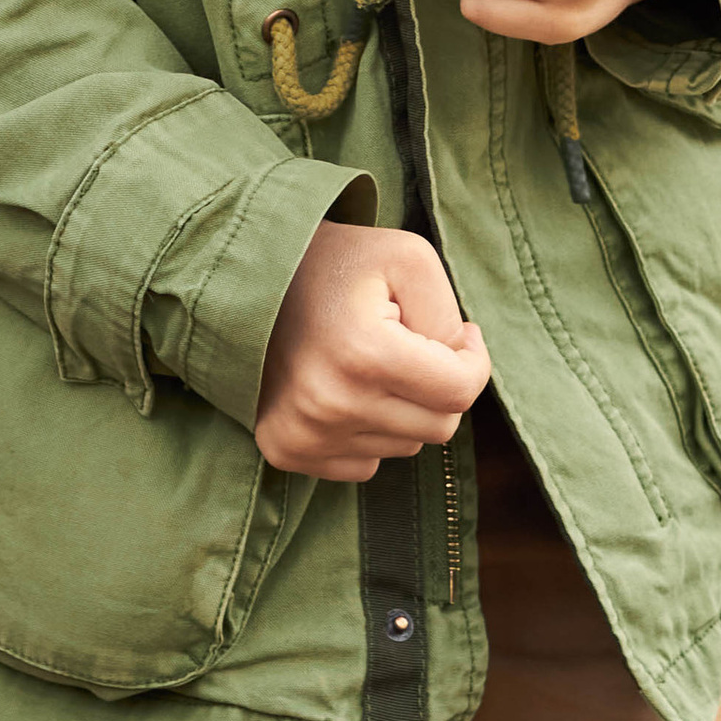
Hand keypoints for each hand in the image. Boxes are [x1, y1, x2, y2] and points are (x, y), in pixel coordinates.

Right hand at [254, 221, 489, 481]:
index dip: (473, 359)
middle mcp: (330, 405)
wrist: (247, 275)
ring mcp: (303, 434)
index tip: (461, 335)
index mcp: (364, 353)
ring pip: (405, 447)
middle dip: (439, 385)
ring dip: (402, 408)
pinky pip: (365, 464)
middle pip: (439, 427)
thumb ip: (449, 315)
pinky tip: (344, 388)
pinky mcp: (285, 449)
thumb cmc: (338, 262)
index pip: (459, 391)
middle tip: (410, 344)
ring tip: (368, 361)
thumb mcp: (408, 257)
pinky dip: (369, 431)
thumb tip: (460, 365)